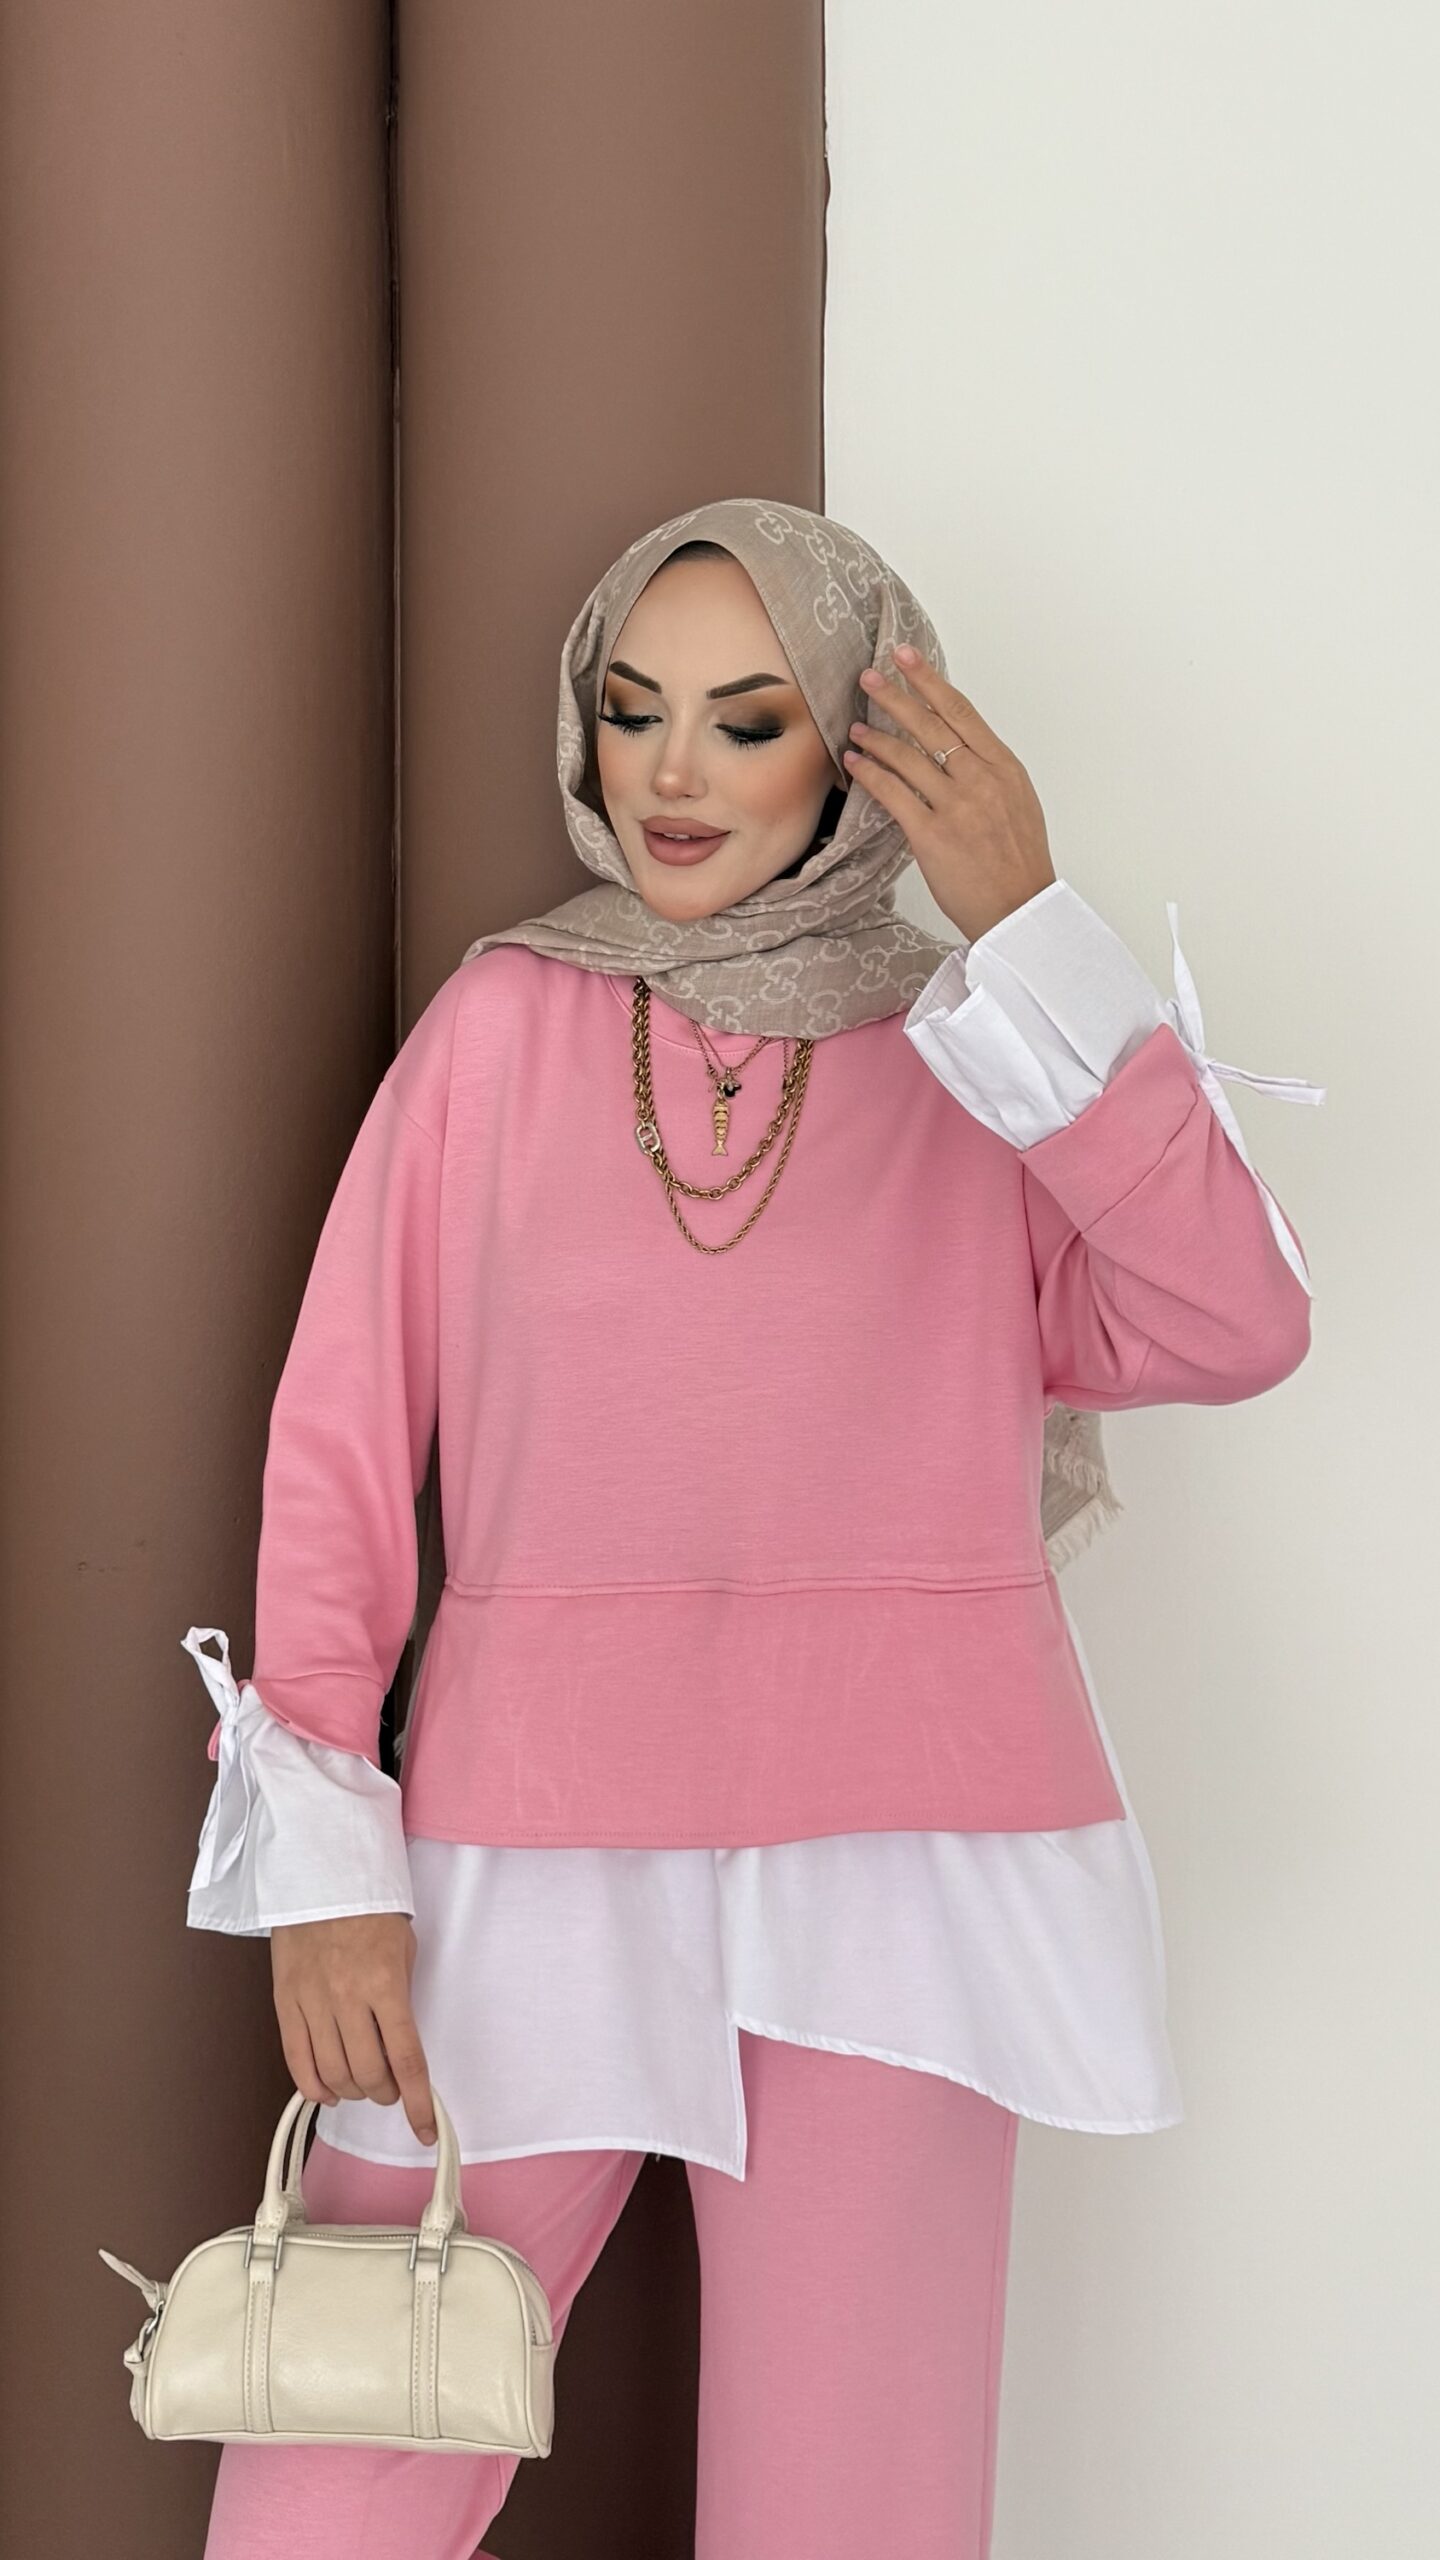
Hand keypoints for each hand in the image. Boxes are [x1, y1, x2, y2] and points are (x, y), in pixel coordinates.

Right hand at [271, 1911, 436, 2146]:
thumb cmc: (370, 1910)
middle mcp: (347, 1997)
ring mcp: (312, 2001)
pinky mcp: (285, 2001)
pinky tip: (328, 2091)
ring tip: (363, 2085)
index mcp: (385, 1983)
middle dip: (387, 2093)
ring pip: (332, 2074)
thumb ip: (401, 2000)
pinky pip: (296, 2060)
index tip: (426, 2130)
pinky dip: (314, 2086)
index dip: (419, 2103)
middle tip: (392, 2088)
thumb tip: (399, 2050)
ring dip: (353, 2091)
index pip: (407, 2059)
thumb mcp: (403, 1950)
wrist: (321, 1874)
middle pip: (369, 2074)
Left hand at [842, 644, 1056, 943]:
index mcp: (1004, 767)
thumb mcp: (1017, 802)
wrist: (1020, 910)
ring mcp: (957, 807)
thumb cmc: (1018, 861)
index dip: (930, 681)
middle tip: (868, 677)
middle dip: (895, 697)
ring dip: (877, 738)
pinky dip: (871, 775)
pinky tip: (856, 764)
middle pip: (931, 725)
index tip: (907, 657)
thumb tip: (955, 746)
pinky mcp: (933, 836)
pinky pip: (895, 795)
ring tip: (856, 728)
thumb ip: (988, 771)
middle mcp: (981, 780)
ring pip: (908, 758)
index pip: (961, 711)